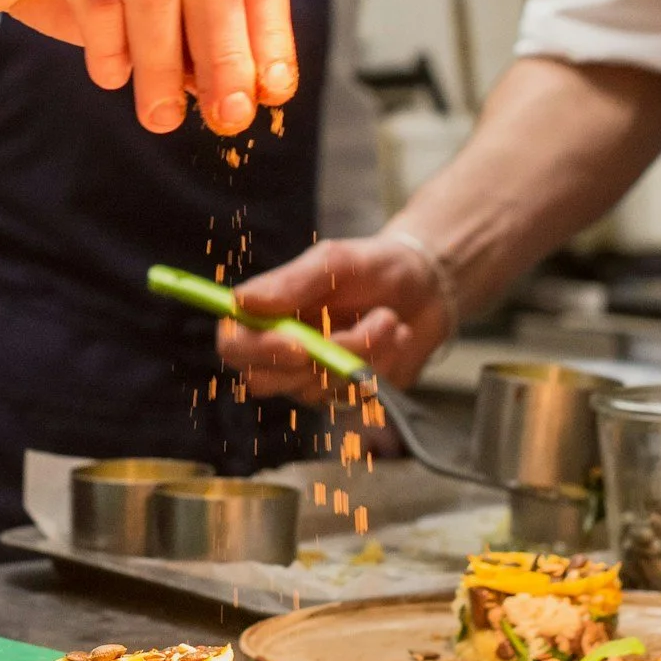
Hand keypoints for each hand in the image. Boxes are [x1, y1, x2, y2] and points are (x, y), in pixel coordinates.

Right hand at [216, 233, 451, 396]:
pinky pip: (352, 399)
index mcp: (268, 314)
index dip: (257, 350)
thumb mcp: (336, 261)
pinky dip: (382, 366)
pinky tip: (395, 339)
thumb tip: (242, 301)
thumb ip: (291, 281)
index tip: (299, 343)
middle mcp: (282, 352)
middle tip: (369, 325)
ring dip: (364, 352)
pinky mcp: (344, 398)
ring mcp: (312, 380)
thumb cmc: (374, 268)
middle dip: (321, 357)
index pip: (233, 344)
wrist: (427, 291)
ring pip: (317, 389)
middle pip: (264, 381)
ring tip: (389, 318)